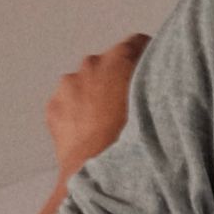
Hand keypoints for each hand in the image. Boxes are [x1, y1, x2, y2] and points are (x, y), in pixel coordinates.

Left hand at [46, 34, 150, 177]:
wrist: (99, 170)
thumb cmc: (134, 139)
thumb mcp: (159, 108)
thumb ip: (156, 86)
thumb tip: (160, 84)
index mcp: (120, 59)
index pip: (137, 43)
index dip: (146, 57)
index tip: (151, 72)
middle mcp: (91, 64)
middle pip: (107, 64)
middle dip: (116, 80)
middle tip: (127, 107)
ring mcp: (68, 85)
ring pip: (84, 84)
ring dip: (93, 97)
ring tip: (105, 124)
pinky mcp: (53, 107)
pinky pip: (67, 104)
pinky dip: (76, 114)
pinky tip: (87, 133)